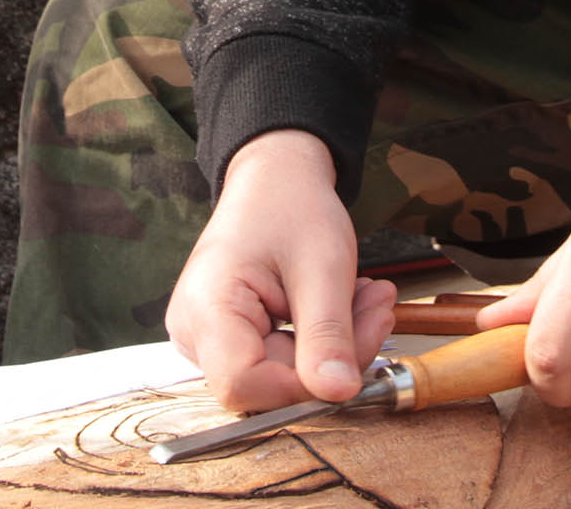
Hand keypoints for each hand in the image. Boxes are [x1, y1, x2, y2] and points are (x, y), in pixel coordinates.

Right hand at [164, 129, 399, 411]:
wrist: (275, 178)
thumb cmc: (290, 206)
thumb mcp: (322, 267)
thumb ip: (327, 334)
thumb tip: (338, 393)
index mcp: (206, 307)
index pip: (244, 385)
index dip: (302, 384)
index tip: (352, 352)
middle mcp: (194, 331)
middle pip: (268, 382)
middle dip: (333, 354)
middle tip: (376, 308)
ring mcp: (207, 338)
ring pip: (280, 374)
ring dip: (333, 344)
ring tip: (366, 297)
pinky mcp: (228, 339)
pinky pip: (279, 360)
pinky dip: (319, 339)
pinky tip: (343, 305)